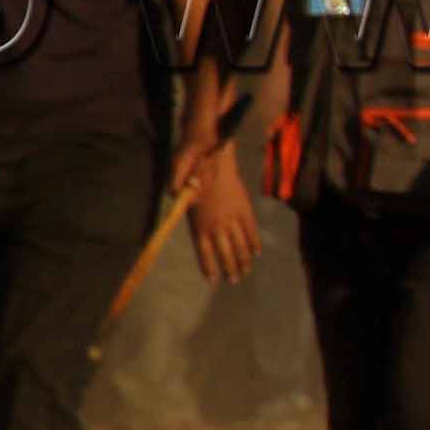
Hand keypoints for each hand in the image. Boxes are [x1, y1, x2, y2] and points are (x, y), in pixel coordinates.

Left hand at [181, 143, 259, 281]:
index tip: (213, 280)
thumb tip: (173, 197)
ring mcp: (232, 214)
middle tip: (234, 281)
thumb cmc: (189, 164)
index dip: (209, 265)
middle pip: (225, 250)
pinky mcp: (243, 206)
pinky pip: (251, 228)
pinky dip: (254, 241)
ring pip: (239, 242)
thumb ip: (176, 192)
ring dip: (243, 259)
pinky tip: (257, 252)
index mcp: (200, 219)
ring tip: (246, 272)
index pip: (205, 249)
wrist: (213, 148)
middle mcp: (217, 221)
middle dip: (230, 268)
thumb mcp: (176, 181)